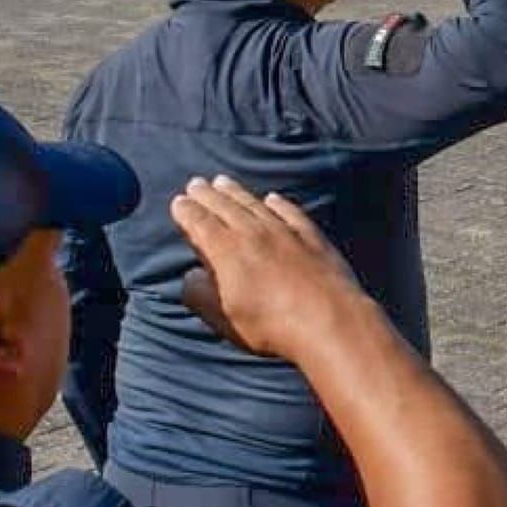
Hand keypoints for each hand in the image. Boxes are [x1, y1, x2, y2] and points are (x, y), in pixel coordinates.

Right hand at [170, 176, 365, 361]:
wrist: (328, 321)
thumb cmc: (270, 325)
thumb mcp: (223, 318)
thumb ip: (200, 295)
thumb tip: (191, 277)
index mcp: (226, 250)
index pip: (199, 222)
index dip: (186, 211)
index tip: (179, 202)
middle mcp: (253, 233)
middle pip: (224, 206)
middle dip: (206, 194)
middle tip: (195, 184)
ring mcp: (284, 232)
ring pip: (254, 204)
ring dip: (236, 192)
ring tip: (223, 181)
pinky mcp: (311, 238)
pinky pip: (289, 213)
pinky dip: (278, 204)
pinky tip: (272, 199)